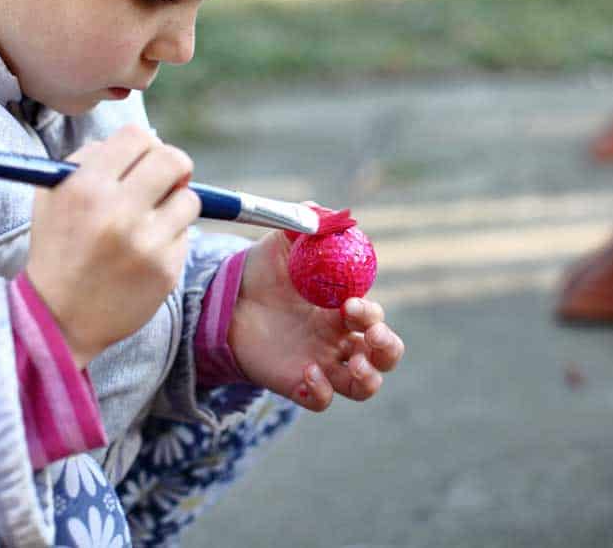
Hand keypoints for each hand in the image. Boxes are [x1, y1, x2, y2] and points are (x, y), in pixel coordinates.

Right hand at [25, 124, 199, 367]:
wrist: (58, 318)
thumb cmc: (58, 248)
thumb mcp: (54, 195)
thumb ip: (91, 159)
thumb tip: (147, 140)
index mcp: (86, 188)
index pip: (137, 137)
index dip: (144, 145)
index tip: (143, 159)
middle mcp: (117, 213)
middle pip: (174, 159)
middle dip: (173, 166)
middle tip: (165, 180)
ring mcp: (146, 243)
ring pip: (189, 197)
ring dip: (175, 203)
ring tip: (151, 220)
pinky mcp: (166, 269)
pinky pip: (186, 234)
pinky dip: (172, 236)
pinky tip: (146, 251)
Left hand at [229, 230, 404, 410]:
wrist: (225, 300)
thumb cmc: (261, 270)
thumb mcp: (281, 242)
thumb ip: (303, 223)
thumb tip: (321, 212)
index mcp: (343, 308)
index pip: (375, 318)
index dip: (372, 315)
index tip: (351, 303)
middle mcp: (338, 339)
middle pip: (384, 356)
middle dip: (387, 348)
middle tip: (369, 336)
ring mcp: (320, 363)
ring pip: (364, 386)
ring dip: (369, 378)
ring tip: (355, 366)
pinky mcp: (296, 383)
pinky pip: (322, 401)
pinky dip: (322, 391)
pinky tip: (307, 373)